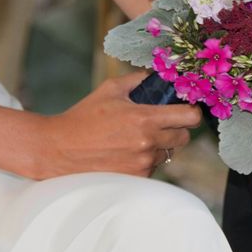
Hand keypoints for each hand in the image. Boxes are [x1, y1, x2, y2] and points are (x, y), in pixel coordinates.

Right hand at [32, 72, 200, 178]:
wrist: (59, 149)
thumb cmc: (83, 117)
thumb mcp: (109, 89)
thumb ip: (138, 80)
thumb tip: (157, 75)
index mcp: (145, 118)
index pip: (190, 117)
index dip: (192, 112)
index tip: (187, 109)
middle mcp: (148, 143)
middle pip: (185, 137)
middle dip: (177, 128)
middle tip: (162, 123)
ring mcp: (143, 163)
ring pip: (169, 152)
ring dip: (160, 145)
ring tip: (135, 138)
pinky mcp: (136, 177)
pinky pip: (154, 166)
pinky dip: (146, 158)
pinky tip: (126, 151)